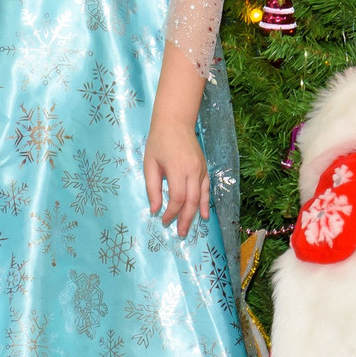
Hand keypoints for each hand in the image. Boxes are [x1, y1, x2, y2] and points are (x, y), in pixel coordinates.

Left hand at [143, 118, 210, 238]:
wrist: (175, 123)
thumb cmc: (159, 142)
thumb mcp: (150, 164)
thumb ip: (152, 188)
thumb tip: (154, 210)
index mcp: (178, 169)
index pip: (177, 197)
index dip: (171, 212)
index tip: (163, 220)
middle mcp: (193, 170)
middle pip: (191, 201)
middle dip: (185, 219)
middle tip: (179, 233)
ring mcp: (201, 169)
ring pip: (200, 197)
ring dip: (195, 214)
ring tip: (188, 229)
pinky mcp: (204, 169)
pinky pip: (206, 189)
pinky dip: (205, 203)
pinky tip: (204, 215)